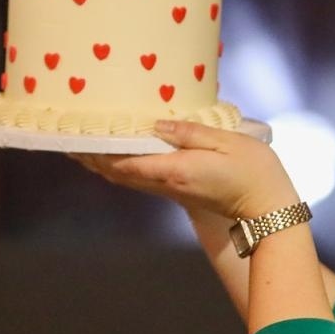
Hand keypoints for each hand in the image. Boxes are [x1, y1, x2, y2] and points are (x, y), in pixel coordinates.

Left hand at [69, 120, 299, 218]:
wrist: (268, 210)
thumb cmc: (254, 172)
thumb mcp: (227, 142)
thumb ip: (190, 132)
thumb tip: (156, 124)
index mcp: (175, 170)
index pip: (125, 161)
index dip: (97, 150)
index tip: (76, 136)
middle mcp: (166, 183)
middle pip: (117, 172)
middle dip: (91, 156)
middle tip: (66, 137)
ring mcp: (171, 190)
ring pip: (125, 177)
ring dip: (102, 162)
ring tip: (82, 143)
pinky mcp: (177, 190)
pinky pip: (139, 177)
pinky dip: (120, 165)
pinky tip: (116, 153)